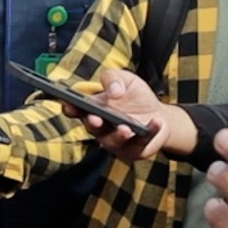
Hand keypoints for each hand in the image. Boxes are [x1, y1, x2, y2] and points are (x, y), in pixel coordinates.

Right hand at [63, 70, 185, 160]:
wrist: (159, 115)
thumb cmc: (136, 97)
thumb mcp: (125, 79)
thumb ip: (113, 78)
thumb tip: (114, 91)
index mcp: (93, 109)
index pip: (76, 110)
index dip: (69, 108)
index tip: (68, 104)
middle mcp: (100, 128)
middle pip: (92, 128)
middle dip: (93, 124)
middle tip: (96, 119)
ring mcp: (115, 141)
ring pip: (113, 141)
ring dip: (118, 135)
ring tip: (125, 128)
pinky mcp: (133, 150)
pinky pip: (140, 143)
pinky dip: (149, 132)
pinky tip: (155, 121)